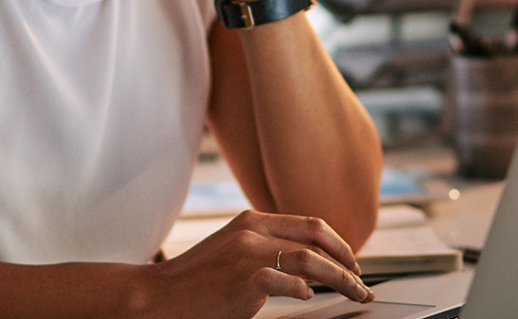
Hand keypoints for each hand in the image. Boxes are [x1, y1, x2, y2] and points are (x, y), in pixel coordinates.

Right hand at [144, 209, 374, 318]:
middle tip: (361, 278)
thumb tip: (304, 270)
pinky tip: (309, 297)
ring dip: (340, 279)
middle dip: (346, 258)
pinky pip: (289, 283)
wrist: (156, 297)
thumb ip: (262, 248)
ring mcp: (248, 255)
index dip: (336, 241)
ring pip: (311, 260)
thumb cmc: (193, 282)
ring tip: (354, 292)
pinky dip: (305, 290)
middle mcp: (252, 231)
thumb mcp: (230, 251)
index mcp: (250, 220)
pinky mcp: (245, 281)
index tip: (351, 260)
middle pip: (316, 238)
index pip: (307, 223)